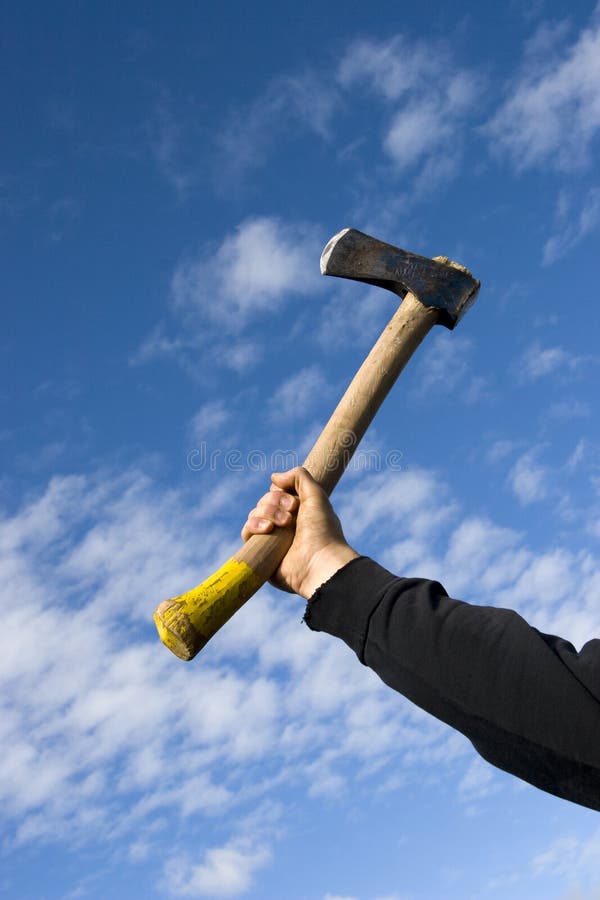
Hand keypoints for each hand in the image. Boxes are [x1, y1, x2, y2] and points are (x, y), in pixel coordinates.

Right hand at [241, 467, 358, 598]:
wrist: (319, 563)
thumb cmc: (322, 530)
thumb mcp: (316, 495)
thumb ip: (299, 476)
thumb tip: (273, 478)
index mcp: (297, 512)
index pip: (276, 493)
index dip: (280, 493)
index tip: (294, 502)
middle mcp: (283, 525)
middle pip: (264, 502)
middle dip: (274, 503)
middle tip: (291, 515)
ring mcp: (271, 539)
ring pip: (254, 514)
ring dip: (266, 513)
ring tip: (283, 524)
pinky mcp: (261, 553)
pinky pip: (246, 532)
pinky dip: (253, 525)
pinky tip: (267, 529)